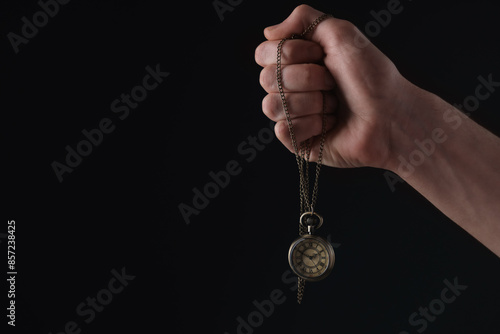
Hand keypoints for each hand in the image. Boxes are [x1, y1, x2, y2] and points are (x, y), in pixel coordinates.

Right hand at [255, 4, 427, 169]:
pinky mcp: (297, 142)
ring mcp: (292, 116)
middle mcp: (291, 88)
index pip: (264, 54)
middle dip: (306, 78)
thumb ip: (303, 19)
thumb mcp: (341, 33)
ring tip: (334, 106)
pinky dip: (311, 125)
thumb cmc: (372, 76)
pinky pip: (284, 130)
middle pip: (266, 79)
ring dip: (311, 102)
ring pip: (272, 106)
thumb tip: (268, 32)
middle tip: (333, 82)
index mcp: (297, 62)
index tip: (320, 55)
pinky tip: (330, 125)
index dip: (290, 53)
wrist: (391, 115)